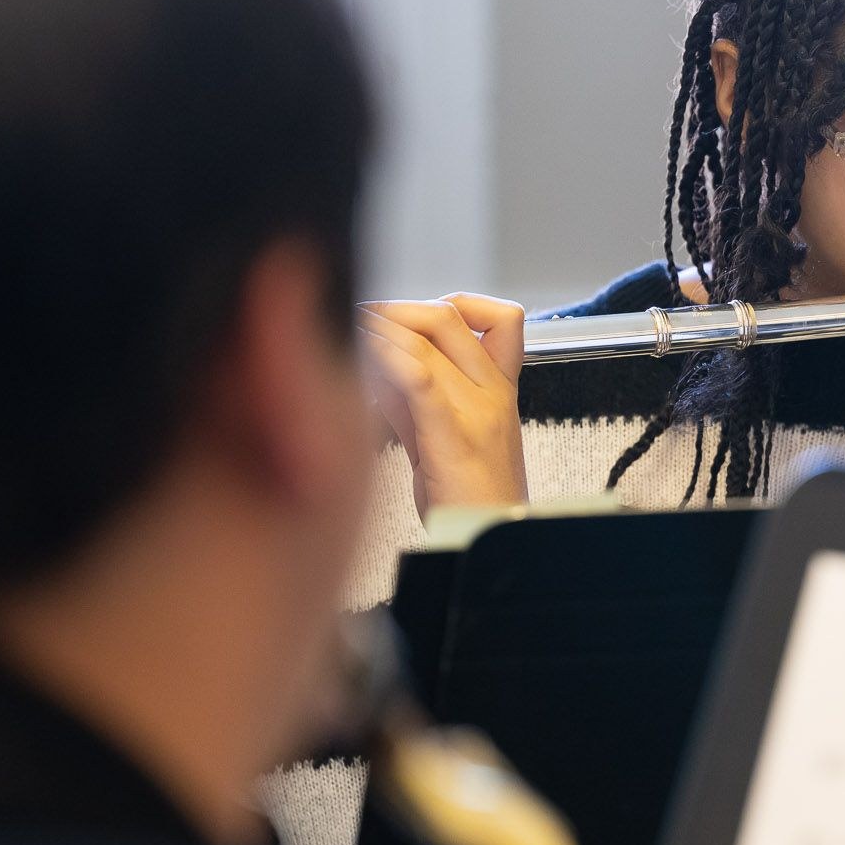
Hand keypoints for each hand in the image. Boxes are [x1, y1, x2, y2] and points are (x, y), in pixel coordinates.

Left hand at [356, 293, 528, 514]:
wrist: (486, 541)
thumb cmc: (464, 501)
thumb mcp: (439, 437)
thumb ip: (412, 398)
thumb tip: (373, 363)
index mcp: (498, 390)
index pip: (500, 318)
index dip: (449, 303)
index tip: (403, 315)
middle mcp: (493, 392)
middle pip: (447, 316)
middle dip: (391, 309)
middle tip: (355, 318)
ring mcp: (478, 411)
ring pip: (426, 339)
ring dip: (375, 328)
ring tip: (344, 329)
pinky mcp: (455, 436)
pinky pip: (418, 377)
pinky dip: (382, 357)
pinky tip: (356, 357)